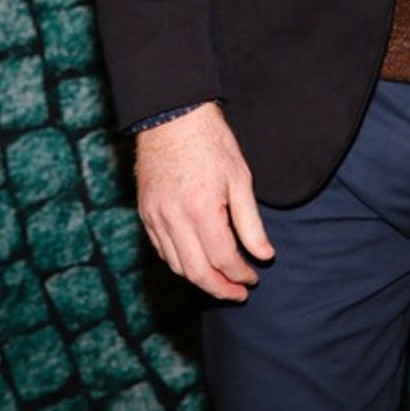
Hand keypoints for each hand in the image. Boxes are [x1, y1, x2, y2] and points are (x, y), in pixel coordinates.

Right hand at [135, 102, 274, 300]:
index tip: (254, 277)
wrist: (172, 116)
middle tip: (239, 293)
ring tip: (221, 282)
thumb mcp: (240, 178)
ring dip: (200, 279)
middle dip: (220, 288)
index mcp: (201, 210)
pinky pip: (162, 250)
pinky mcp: (146, 213)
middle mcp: (174, 219)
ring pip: (176, 266)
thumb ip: (250, 223)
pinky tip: (197, 262)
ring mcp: (155, 217)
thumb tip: (264, 255)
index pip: (223, 259)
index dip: (241, 274)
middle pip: (196, 272)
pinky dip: (180, 263)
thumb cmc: (211, 143)